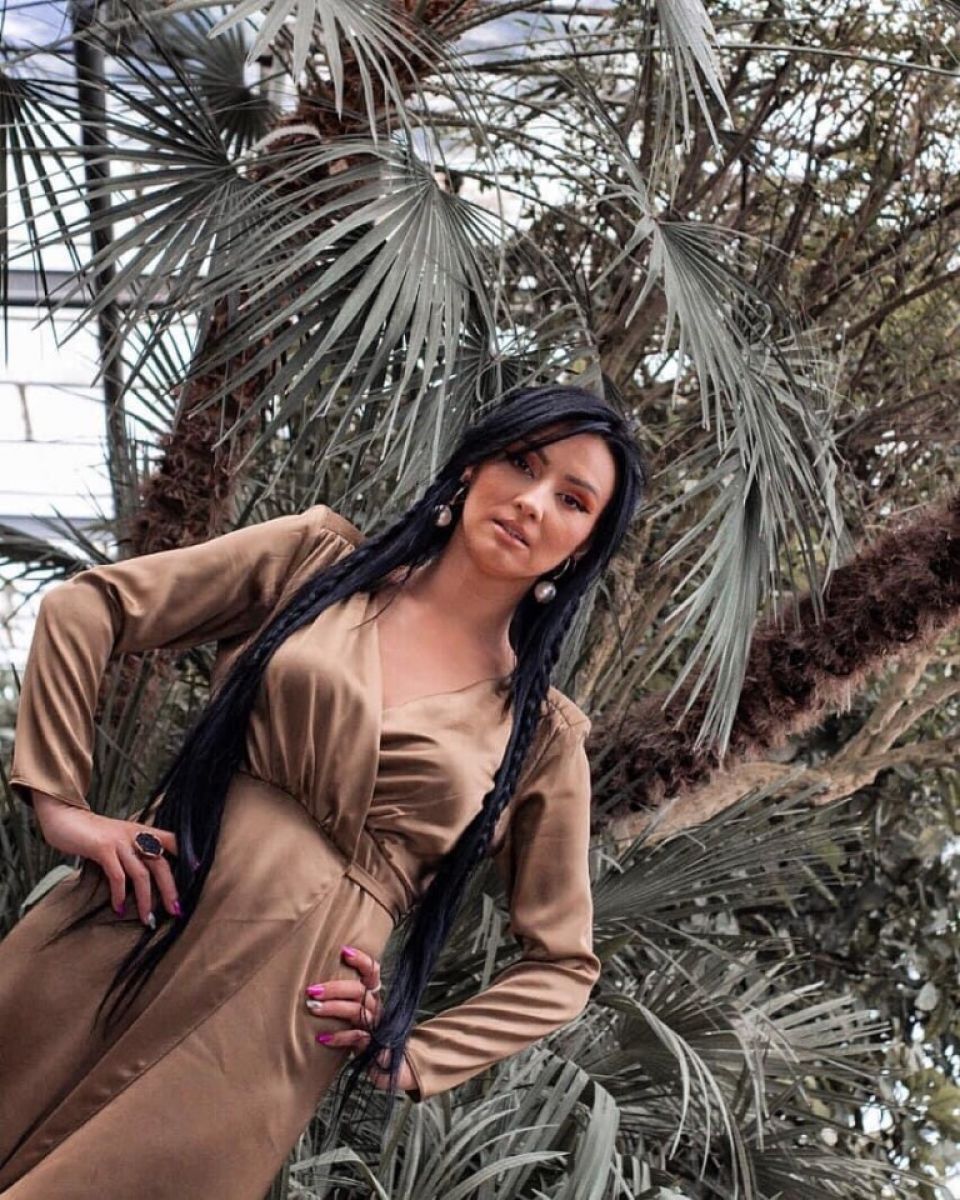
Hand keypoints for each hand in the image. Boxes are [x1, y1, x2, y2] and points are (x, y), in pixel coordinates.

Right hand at [31, 791, 180, 927]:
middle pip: (161, 864)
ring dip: (145, 900)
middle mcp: (135, 835)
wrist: (66, 818)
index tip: (197, 871)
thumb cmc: (92, 833)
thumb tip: (146, 875)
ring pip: (141, 874)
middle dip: (169, 889)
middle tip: (175, 910)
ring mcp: (120, 841)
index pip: (172, 839)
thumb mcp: (119, 837)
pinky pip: (117, 875)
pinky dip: (119, 894)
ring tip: (147, 919)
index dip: (186, 853)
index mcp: (141, 831)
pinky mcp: (103, 848)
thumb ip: (133, 850)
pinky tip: (119, 908)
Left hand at [305, 944, 417, 1091]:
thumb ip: (344, 1003)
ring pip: (357, 1010)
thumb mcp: (356, 1019)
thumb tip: (313, 989)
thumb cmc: (367, 1040)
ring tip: (312, 1007)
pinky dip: (339, 1037)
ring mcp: (377, 1027)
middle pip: (360, 990)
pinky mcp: (375, 1047)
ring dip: (333, 1007)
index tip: (343, 950)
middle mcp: (377, 1009)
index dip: (361, 960)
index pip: (373, 972)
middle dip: (335, 987)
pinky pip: (358, 1037)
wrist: (393, 1070)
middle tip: (311, 989)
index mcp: (374, 998)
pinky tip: (322, 1038)